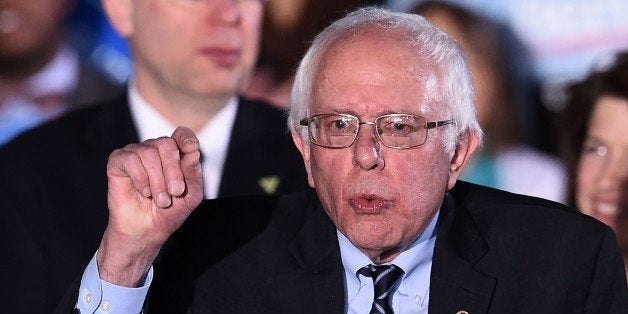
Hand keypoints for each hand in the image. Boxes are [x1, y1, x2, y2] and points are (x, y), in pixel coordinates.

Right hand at [97, 126, 202, 286]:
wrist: (146, 231)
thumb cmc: (169, 212)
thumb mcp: (191, 195)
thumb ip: (193, 173)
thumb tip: (193, 151)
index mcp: (174, 154)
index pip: (181, 134)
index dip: (186, 138)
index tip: (191, 149)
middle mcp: (155, 149)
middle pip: (166, 144)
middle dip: (173, 170)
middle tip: (175, 192)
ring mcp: (136, 153)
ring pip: (149, 152)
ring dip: (157, 180)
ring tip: (160, 199)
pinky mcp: (118, 161)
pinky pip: (130, 159)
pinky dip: (141, 178)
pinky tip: (144, 192)